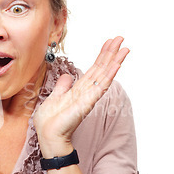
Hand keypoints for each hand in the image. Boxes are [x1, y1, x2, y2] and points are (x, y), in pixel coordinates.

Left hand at [33, 37, 129, 157]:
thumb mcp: (55, 97)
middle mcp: (86, 91)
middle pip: (101, 69)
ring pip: (104, 75)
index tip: (110, 42)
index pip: (94, 69)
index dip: (102, 55)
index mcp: (79, 89)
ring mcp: (88, 97)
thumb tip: (67, 76)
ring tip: (124, 49)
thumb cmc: (50, 120)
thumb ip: (63, 86)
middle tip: (121, 39)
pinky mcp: (87, 103)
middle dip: (111, 53)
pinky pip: (100, 86)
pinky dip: (109, 75)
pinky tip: (116, 65)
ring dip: (114, 61)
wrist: (48, 134)